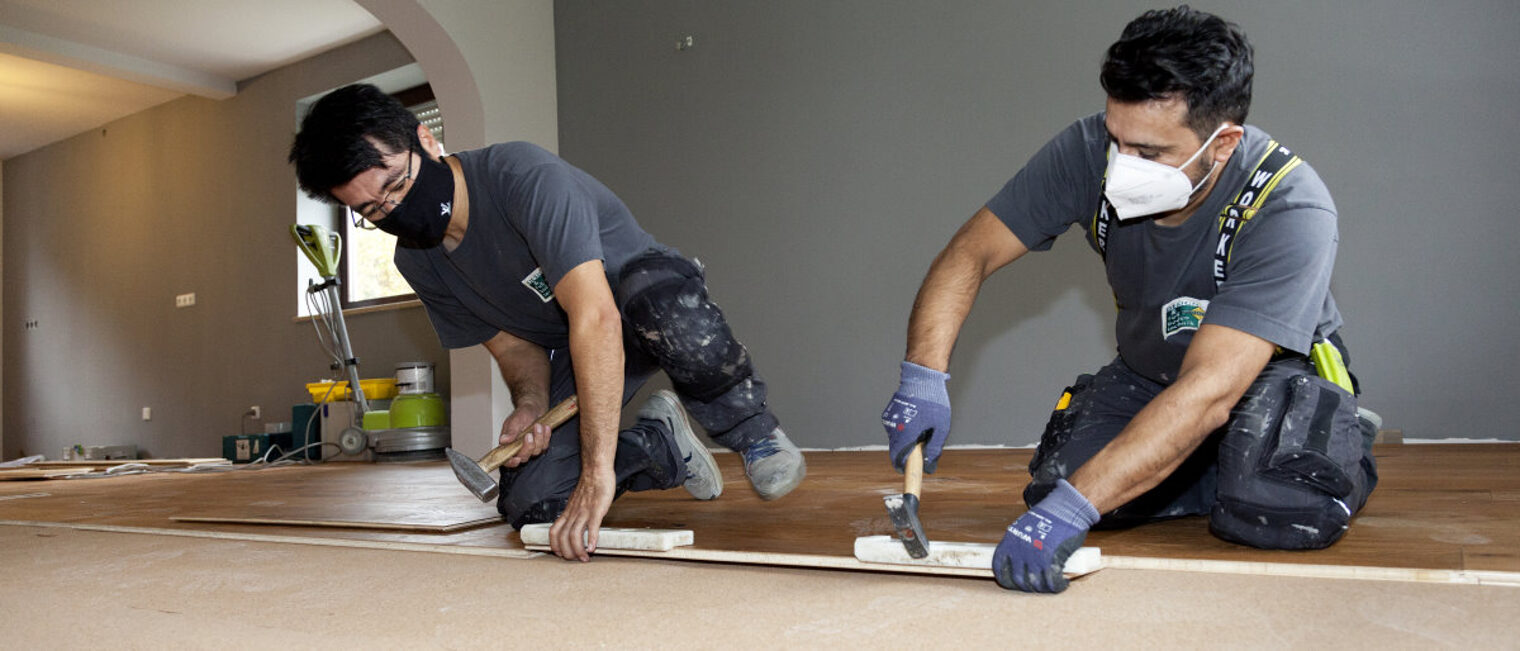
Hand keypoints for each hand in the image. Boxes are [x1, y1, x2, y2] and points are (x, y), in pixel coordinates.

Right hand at [500, 402, 550, 467]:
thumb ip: (510, 431)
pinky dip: (546, 436)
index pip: (507, 460)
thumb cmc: (522, 414)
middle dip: (529, 446)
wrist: (534, 408)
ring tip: (538, 425)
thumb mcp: (515, 420)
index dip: (511, 463)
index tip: (516, 459)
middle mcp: (518, 448)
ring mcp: (530, 448)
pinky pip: (545, 446)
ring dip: (538, 438)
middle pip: (524, 457)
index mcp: (508, 444)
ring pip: (536, 452)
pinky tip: (546, 427)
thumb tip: (503, 440)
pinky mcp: (540, 445)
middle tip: (529, 434)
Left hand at [548, 472, 615, 560]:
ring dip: (578, 550)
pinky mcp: (597, 509)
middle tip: (576, 560)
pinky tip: (593, 547)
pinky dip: (591, 539)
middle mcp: (573, 513)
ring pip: (574, 535)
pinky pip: (592, 526)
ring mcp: (584, 512)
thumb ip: (575, 513)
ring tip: (585, 558)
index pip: (554, 532)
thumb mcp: (576, 501)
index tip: (562, 554)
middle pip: (563, 537)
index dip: (555, 545)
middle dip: (567, 552)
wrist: (596, 470)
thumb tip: (575, 525)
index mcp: (567, 512)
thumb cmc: (589, 486)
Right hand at [881, 361, 951, 472]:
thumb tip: (930, 467)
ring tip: (923, 425)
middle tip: (925, 444)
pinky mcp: (888, 413)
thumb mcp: (941, 428)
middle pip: (897, 451)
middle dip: (910, 453)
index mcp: (905, 434)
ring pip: (896, 439)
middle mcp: (893, 428)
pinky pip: (896, 428)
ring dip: (907, 440)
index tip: (911, 478)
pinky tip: (916, 418)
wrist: (922, 376)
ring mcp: (889, 420)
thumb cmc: (934, 401)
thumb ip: (934, 449)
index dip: (905, 471)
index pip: (899, 461)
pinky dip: (905, 430)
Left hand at [992, 479, 1100, 593]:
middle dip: (1029, 587)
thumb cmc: (1049, 518)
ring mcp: (1034, 554)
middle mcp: (1019, 549)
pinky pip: (1051, 582)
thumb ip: (1021, 544)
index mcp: (1010, 540)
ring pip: (1035, 584)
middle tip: (1039, 586)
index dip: (1007, 580)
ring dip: (1045, 589)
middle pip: (1018, 580)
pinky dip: (1057, 586)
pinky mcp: (1050, 558)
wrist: (1066, 507)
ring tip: (1053, 584)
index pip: (999, 567)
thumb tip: (1022, 564)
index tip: (1016, 584)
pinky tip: (1063, 583)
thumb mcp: (1026, 527)